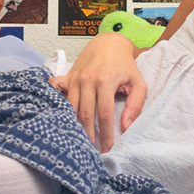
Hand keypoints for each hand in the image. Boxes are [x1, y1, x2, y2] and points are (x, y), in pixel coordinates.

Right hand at [49, 32, 145, 150]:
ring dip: (74, 124)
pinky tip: (57, 115)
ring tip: (78, 140)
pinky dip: (55, 102)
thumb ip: (135, 105)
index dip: (106, 134)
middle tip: (91, 150)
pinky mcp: (68, 76)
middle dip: (88, 134)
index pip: (105, 114)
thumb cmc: (125, 65)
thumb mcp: (138, 83)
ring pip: (71, 107)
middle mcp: (88, 80)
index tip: (107, 148)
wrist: (110, 42)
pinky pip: (56, 90)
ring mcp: (75, 78)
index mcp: (106, 81)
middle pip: (86, 113)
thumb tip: (126, 126)